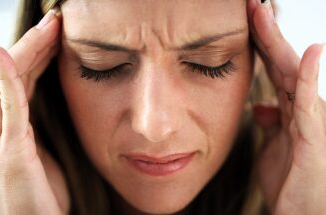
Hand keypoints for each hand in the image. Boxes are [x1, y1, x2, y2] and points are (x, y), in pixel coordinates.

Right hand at [0, 8, 68, 213]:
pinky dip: (3, 80)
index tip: (59, 31)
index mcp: (16, 126)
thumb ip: (45, 126)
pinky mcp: (8, 153)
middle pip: (16, 73)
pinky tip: (2, 54)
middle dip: (36, 44)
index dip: (40, 51)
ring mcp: (0, 140)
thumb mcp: (46, 153)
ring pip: (9, 83)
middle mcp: (1, 127)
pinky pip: (6, 109)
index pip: (26, 77)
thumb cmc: (46, 193)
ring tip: (46, 27)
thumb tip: (56, 101)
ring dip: (26, 51)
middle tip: (55, 19)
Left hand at [247, 0, 325, 213]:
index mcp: (288, 108)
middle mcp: (301, 107)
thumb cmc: (290, 181)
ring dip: (279, 43)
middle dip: (266, 32)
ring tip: (264, 13)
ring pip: (295, 73)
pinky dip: (311, 77)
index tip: (244, 19)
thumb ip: (270, 124)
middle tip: (252, 4)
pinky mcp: (315, 136)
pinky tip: (311, 51)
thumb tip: (261, 107)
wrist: (301, 213)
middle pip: (281, 62)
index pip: (273, 67)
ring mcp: (311, 119)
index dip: (260, 42)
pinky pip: (311, 102)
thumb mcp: (272, 147)